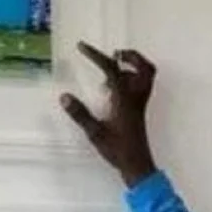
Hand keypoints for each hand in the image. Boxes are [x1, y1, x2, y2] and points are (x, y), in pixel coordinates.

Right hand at [60, 41, 158, 186]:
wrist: (136, 165)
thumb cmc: (117, 150)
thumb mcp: (94, 132)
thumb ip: (80, 114)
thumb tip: (64, 96)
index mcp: (124, 99)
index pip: (112, 69)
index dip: (97, 56)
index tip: (82, 47)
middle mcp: (135, 97)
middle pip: (144, 67)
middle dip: (130, 55)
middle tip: (114, 54)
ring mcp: (140, 104)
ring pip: (147, 76)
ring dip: (134, 65)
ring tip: (114, 67)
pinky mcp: (139, 110)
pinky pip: (142, 87)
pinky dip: (131, 79)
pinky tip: (113, 89)